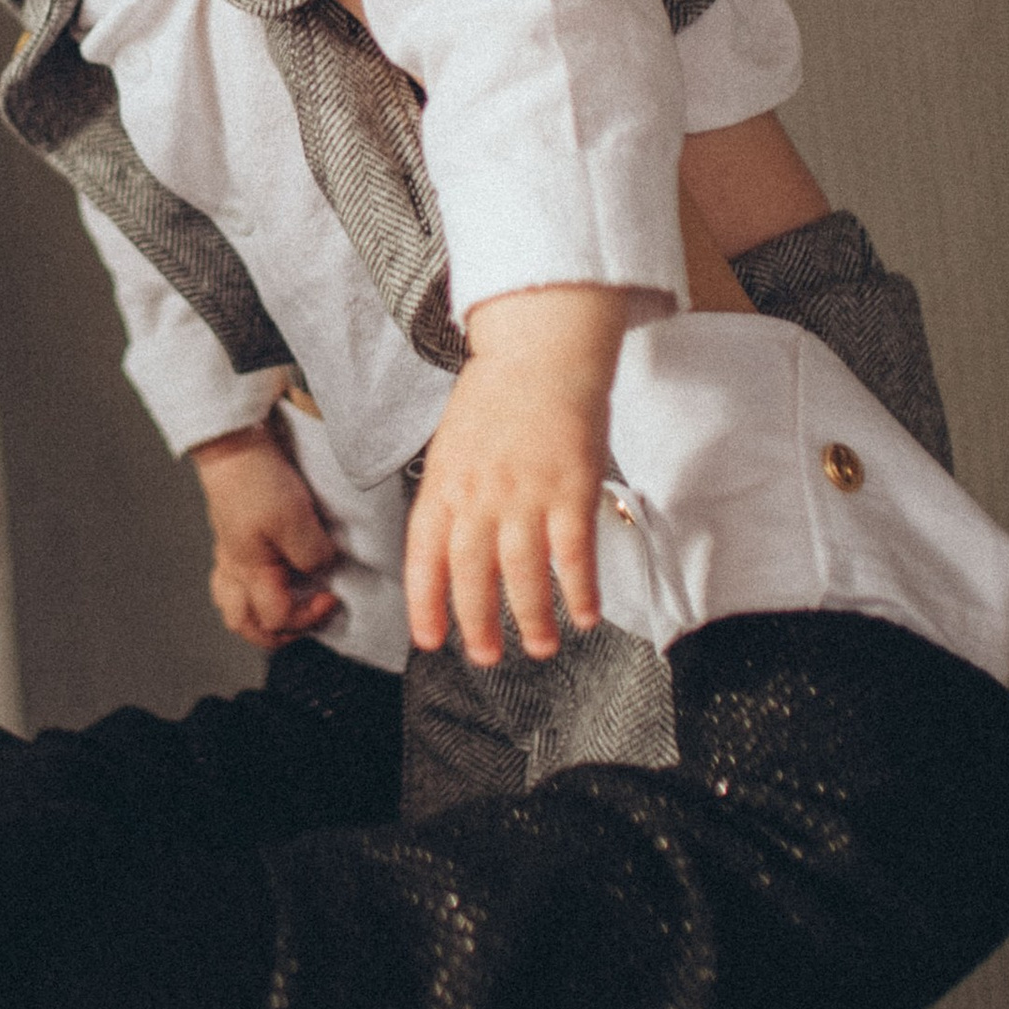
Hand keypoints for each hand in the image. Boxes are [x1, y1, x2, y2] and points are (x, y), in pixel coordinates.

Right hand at [190, 419, 343, 649]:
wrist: (232, 443)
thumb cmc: (257, 480)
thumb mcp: (296, 521)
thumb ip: (313, 556)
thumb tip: (321, 570)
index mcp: (249, 571)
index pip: (276, 618)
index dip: (309, 617)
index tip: (332, 597)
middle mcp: (234, 568)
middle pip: (244, 624)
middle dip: (276, 634)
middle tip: (305, 623)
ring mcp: (229, 552)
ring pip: (232, 603)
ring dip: (256, 615)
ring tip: (283, 608)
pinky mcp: (231, 534)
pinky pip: (232, 577)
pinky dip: (249, 588)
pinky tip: (268, 575)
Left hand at [403, 284, 628, 662]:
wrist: (541, 351)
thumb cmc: (497, 397)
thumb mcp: (451, 447)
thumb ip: (448, 497)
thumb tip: (444, 549)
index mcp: (444, 484)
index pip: (425, 556)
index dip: (426, 604)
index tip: (431, 639)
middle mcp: (479, 494)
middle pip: (472, 574)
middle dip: (478, 624)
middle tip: (486, 657)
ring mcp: (526, 493)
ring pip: (523, 573)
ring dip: (531, 618)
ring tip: (541, 646)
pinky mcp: (571, 488)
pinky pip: (574, 553)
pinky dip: (579, 590)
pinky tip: (583, 614)